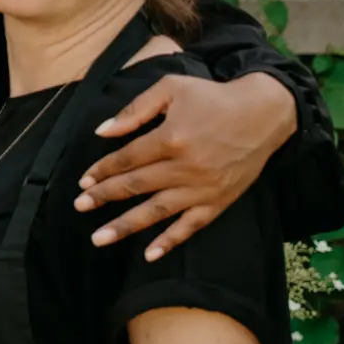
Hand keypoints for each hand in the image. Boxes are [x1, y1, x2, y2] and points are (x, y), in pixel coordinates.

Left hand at [78, 71, 295, 259]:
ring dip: (125, 226)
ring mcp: (202, 188)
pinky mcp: (218, 201)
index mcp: (171, 138)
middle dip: (104, 196)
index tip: (82, 181)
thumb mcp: (172, 89)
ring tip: (99, 239)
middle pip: (136, 186)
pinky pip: (190, 226)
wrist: (264, 114)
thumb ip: (135, 109)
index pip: (127, 159)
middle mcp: (185, 167)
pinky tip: (149, 255)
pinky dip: (170, 241)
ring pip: (156, 211)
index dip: (102, 170)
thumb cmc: (213, 98)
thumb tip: (102, 131)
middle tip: (79, 206)